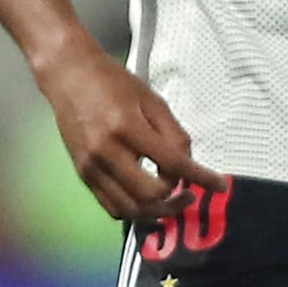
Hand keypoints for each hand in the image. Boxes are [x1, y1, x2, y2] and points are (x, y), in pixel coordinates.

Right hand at [39, 51, 225, 219]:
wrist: (68, 75)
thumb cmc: (111, 82)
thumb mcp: (152, 100)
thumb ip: (173, 133)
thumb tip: (188, 163)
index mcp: (127, 127)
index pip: (172, 163)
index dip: (200, 178)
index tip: (219, 184)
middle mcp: (106, 152)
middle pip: (150, 195)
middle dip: (176, 198)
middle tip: (190, 191)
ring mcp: (91, 166)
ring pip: (130, 209)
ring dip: (157, 211)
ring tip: (172, 199)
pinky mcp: (83, 174)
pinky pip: (112, 206)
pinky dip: (134, 210)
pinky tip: (147, 200)